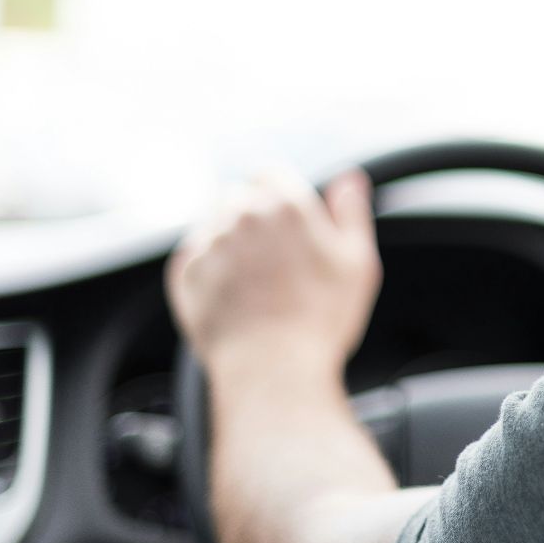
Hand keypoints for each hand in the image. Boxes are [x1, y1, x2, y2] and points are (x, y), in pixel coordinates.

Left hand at [166, 168, 382, 376]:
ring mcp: (209, 243)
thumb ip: (351, 212)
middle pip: (238, 197)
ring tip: (253, 281)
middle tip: (273, 259)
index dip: (279, 194)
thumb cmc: (320, 321)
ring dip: (229, 242)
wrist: (272, 370)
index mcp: (285, 205)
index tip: (286, 221)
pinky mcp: (185, 273)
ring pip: (213, 224)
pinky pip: (194, 256)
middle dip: (252, 218)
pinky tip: (233, 294)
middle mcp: (241, 216)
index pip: (270, 173)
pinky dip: (209, 268)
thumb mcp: (358, 263)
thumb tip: (349, 180)